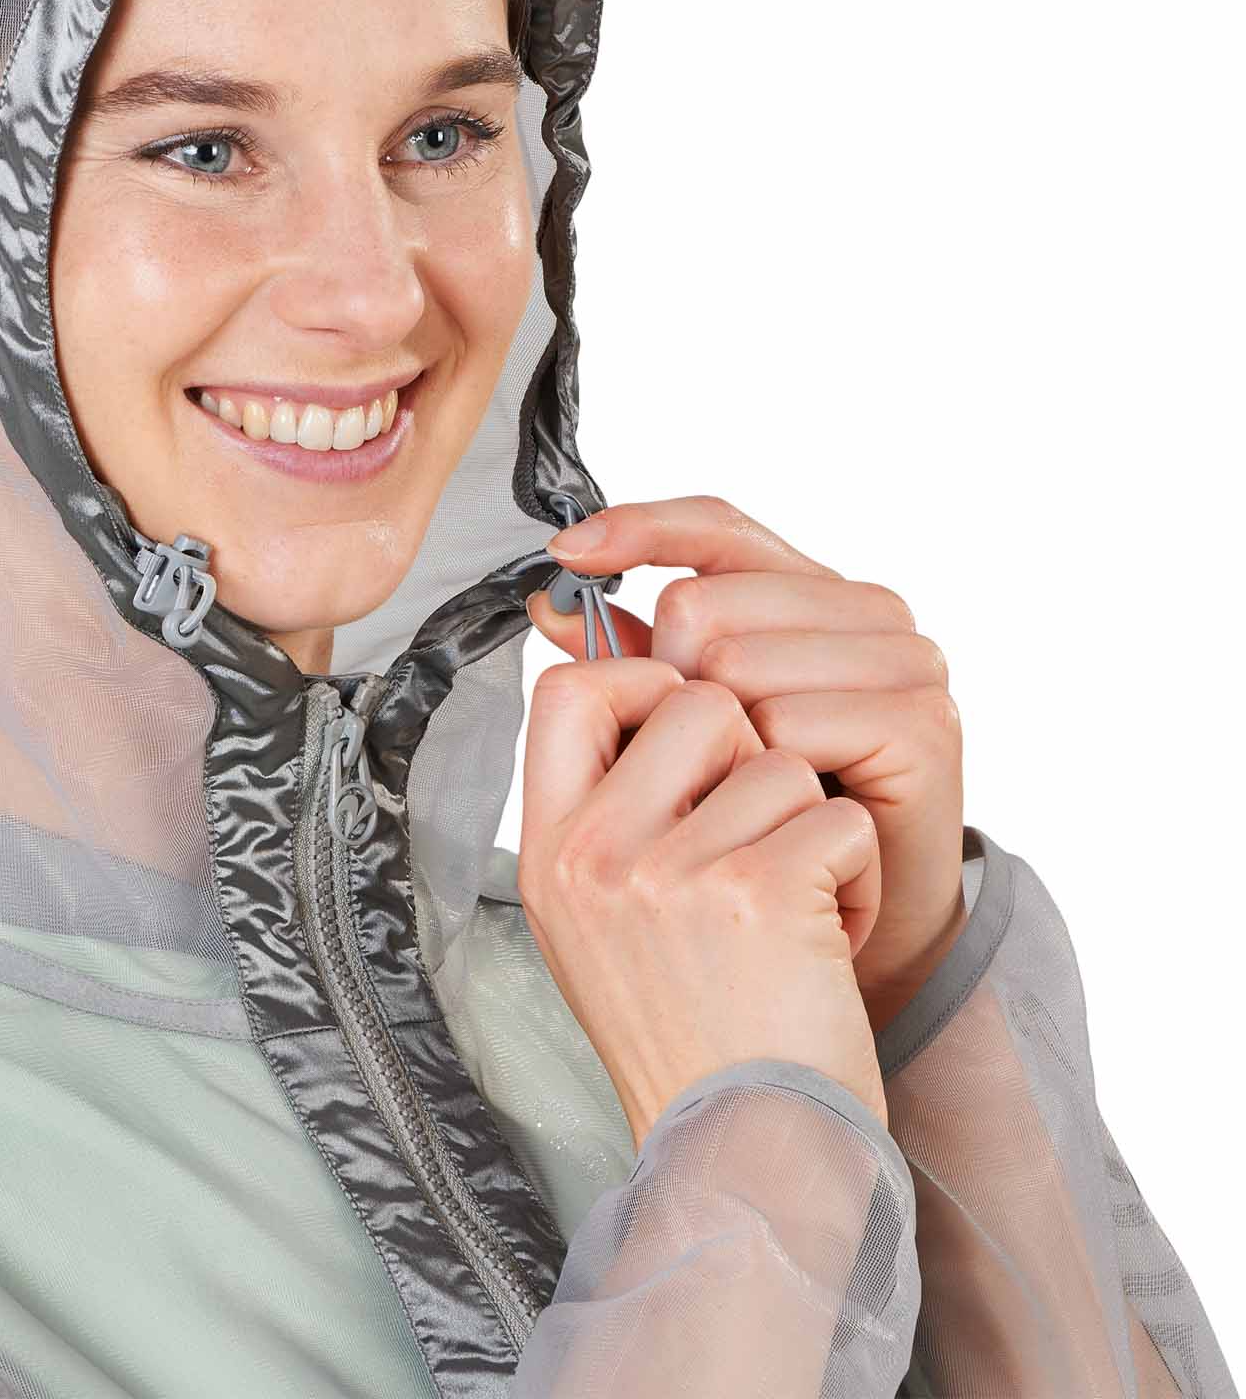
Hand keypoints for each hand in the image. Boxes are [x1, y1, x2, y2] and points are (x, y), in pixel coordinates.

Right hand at [516, 655, 889, 1145]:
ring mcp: (671, 874)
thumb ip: (603, 809)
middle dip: (749, 754)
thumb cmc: (685, 1032)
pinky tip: (826, 937)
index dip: (638, 679)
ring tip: (793, 909)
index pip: (565, 688)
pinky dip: (856, 875)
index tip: (682, 734)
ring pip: (780, 760)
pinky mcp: (758, 895)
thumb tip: (634, 680)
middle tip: (752, 838)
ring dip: (811, 827)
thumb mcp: (594, 919)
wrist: (741, 1153)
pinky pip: (837, 817)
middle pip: (695, 700)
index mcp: (550, 852)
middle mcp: (596, 855)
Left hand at [527, 495, 966, 1034]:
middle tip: (703, 769)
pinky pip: (791, 723)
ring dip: (722, 747)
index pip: (715, 526)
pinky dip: (771, 778)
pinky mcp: (922, 721)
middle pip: (704, 603)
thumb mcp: (680, 734)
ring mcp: (904, 659)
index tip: (570, 552)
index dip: (640, 530)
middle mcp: (866, 609)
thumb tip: (550, 603)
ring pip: (739, 664)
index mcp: (806, 593)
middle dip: (673, 688)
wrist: (830, 946)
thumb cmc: (755, 832)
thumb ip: (632, 659)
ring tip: (749, 800)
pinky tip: (793, 813)